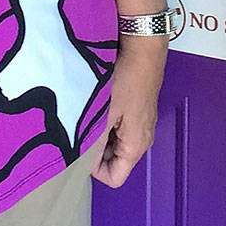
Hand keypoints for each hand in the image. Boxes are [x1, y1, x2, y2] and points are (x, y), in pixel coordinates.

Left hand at [95, 35, 167, 186]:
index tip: (82, 149)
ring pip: (114, 142)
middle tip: (83, 129)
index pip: (114, 178)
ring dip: (100, 133)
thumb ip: (94, 142)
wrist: (143, 48)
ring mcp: (141, 124)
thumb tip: (81, 161)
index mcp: (136, 145)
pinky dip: (107, 120)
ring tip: (90, 114)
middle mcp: (142, 138)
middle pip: (114, 161)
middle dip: (96, 150)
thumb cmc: (128, 77)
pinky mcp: (137, 110)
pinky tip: (98, 104)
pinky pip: (118, 127)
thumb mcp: (105, 113)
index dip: (95, 169)